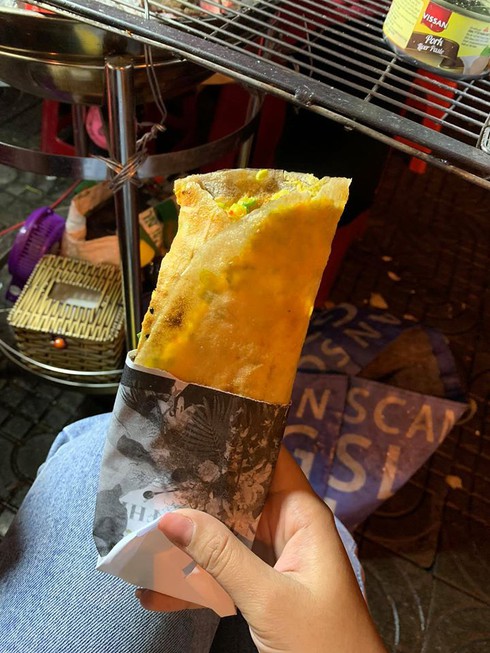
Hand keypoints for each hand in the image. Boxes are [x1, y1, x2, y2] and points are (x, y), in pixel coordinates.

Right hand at [136, 447, 386, 652]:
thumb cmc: (323, 642)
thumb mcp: (269, 598)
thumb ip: (221, 555)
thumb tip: (170, 516)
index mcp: (300, 513)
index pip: (266, 459)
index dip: (232, 440)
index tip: (188, 430)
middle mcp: (285, 525)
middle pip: (236, 495)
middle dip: (194, 492)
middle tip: (146, 481)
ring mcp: (271, 555)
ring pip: (223, 534)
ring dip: (186, 541)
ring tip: (137, 535)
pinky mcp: (260, 584)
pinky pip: (222, 570)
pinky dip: (193, 579)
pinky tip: (154, 590)